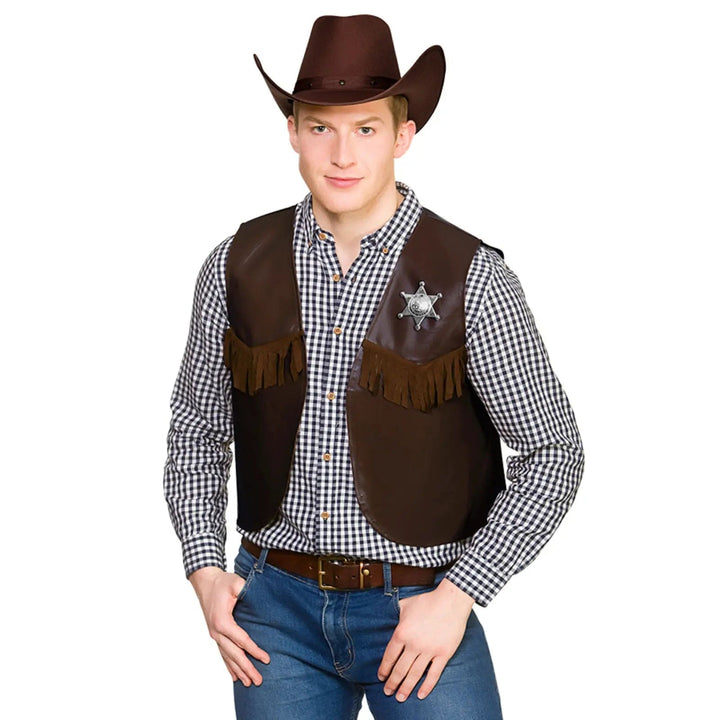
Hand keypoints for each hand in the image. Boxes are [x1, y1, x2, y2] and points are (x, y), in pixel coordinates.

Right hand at [189, 566, 269, 686]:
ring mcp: (215, 635)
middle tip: (258, 681)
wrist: (206, 583)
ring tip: (249, 683)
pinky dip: (229, 666)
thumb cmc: (222, 582)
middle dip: (247, 668)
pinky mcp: (215, 634)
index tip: (266, 659)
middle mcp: (217, 631)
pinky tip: (234, 676)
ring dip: (238, 671)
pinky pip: (223, 653)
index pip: (242, 640)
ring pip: (228, 657)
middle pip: (234, 654)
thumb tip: (258, 595)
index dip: (254, 651)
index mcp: (222, 621)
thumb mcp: (235, 582)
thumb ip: (245, 589)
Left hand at [378, 578, 474, 701]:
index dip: (384, 669)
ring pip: (414, 674)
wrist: (451, 600)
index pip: (389, 656)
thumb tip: (387, 616)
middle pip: (400, 669)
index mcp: (402, 632)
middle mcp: (413, 644)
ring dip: (406, 688)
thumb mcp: (406, 604)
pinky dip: (427, 686)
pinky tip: (420, 695)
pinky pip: (434, 674)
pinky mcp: (443, 654)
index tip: (381, 677)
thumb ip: (395, 613)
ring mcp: (429, 650)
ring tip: (400, 697)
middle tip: (388, 692)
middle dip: (392, 683)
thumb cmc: (428, 600)